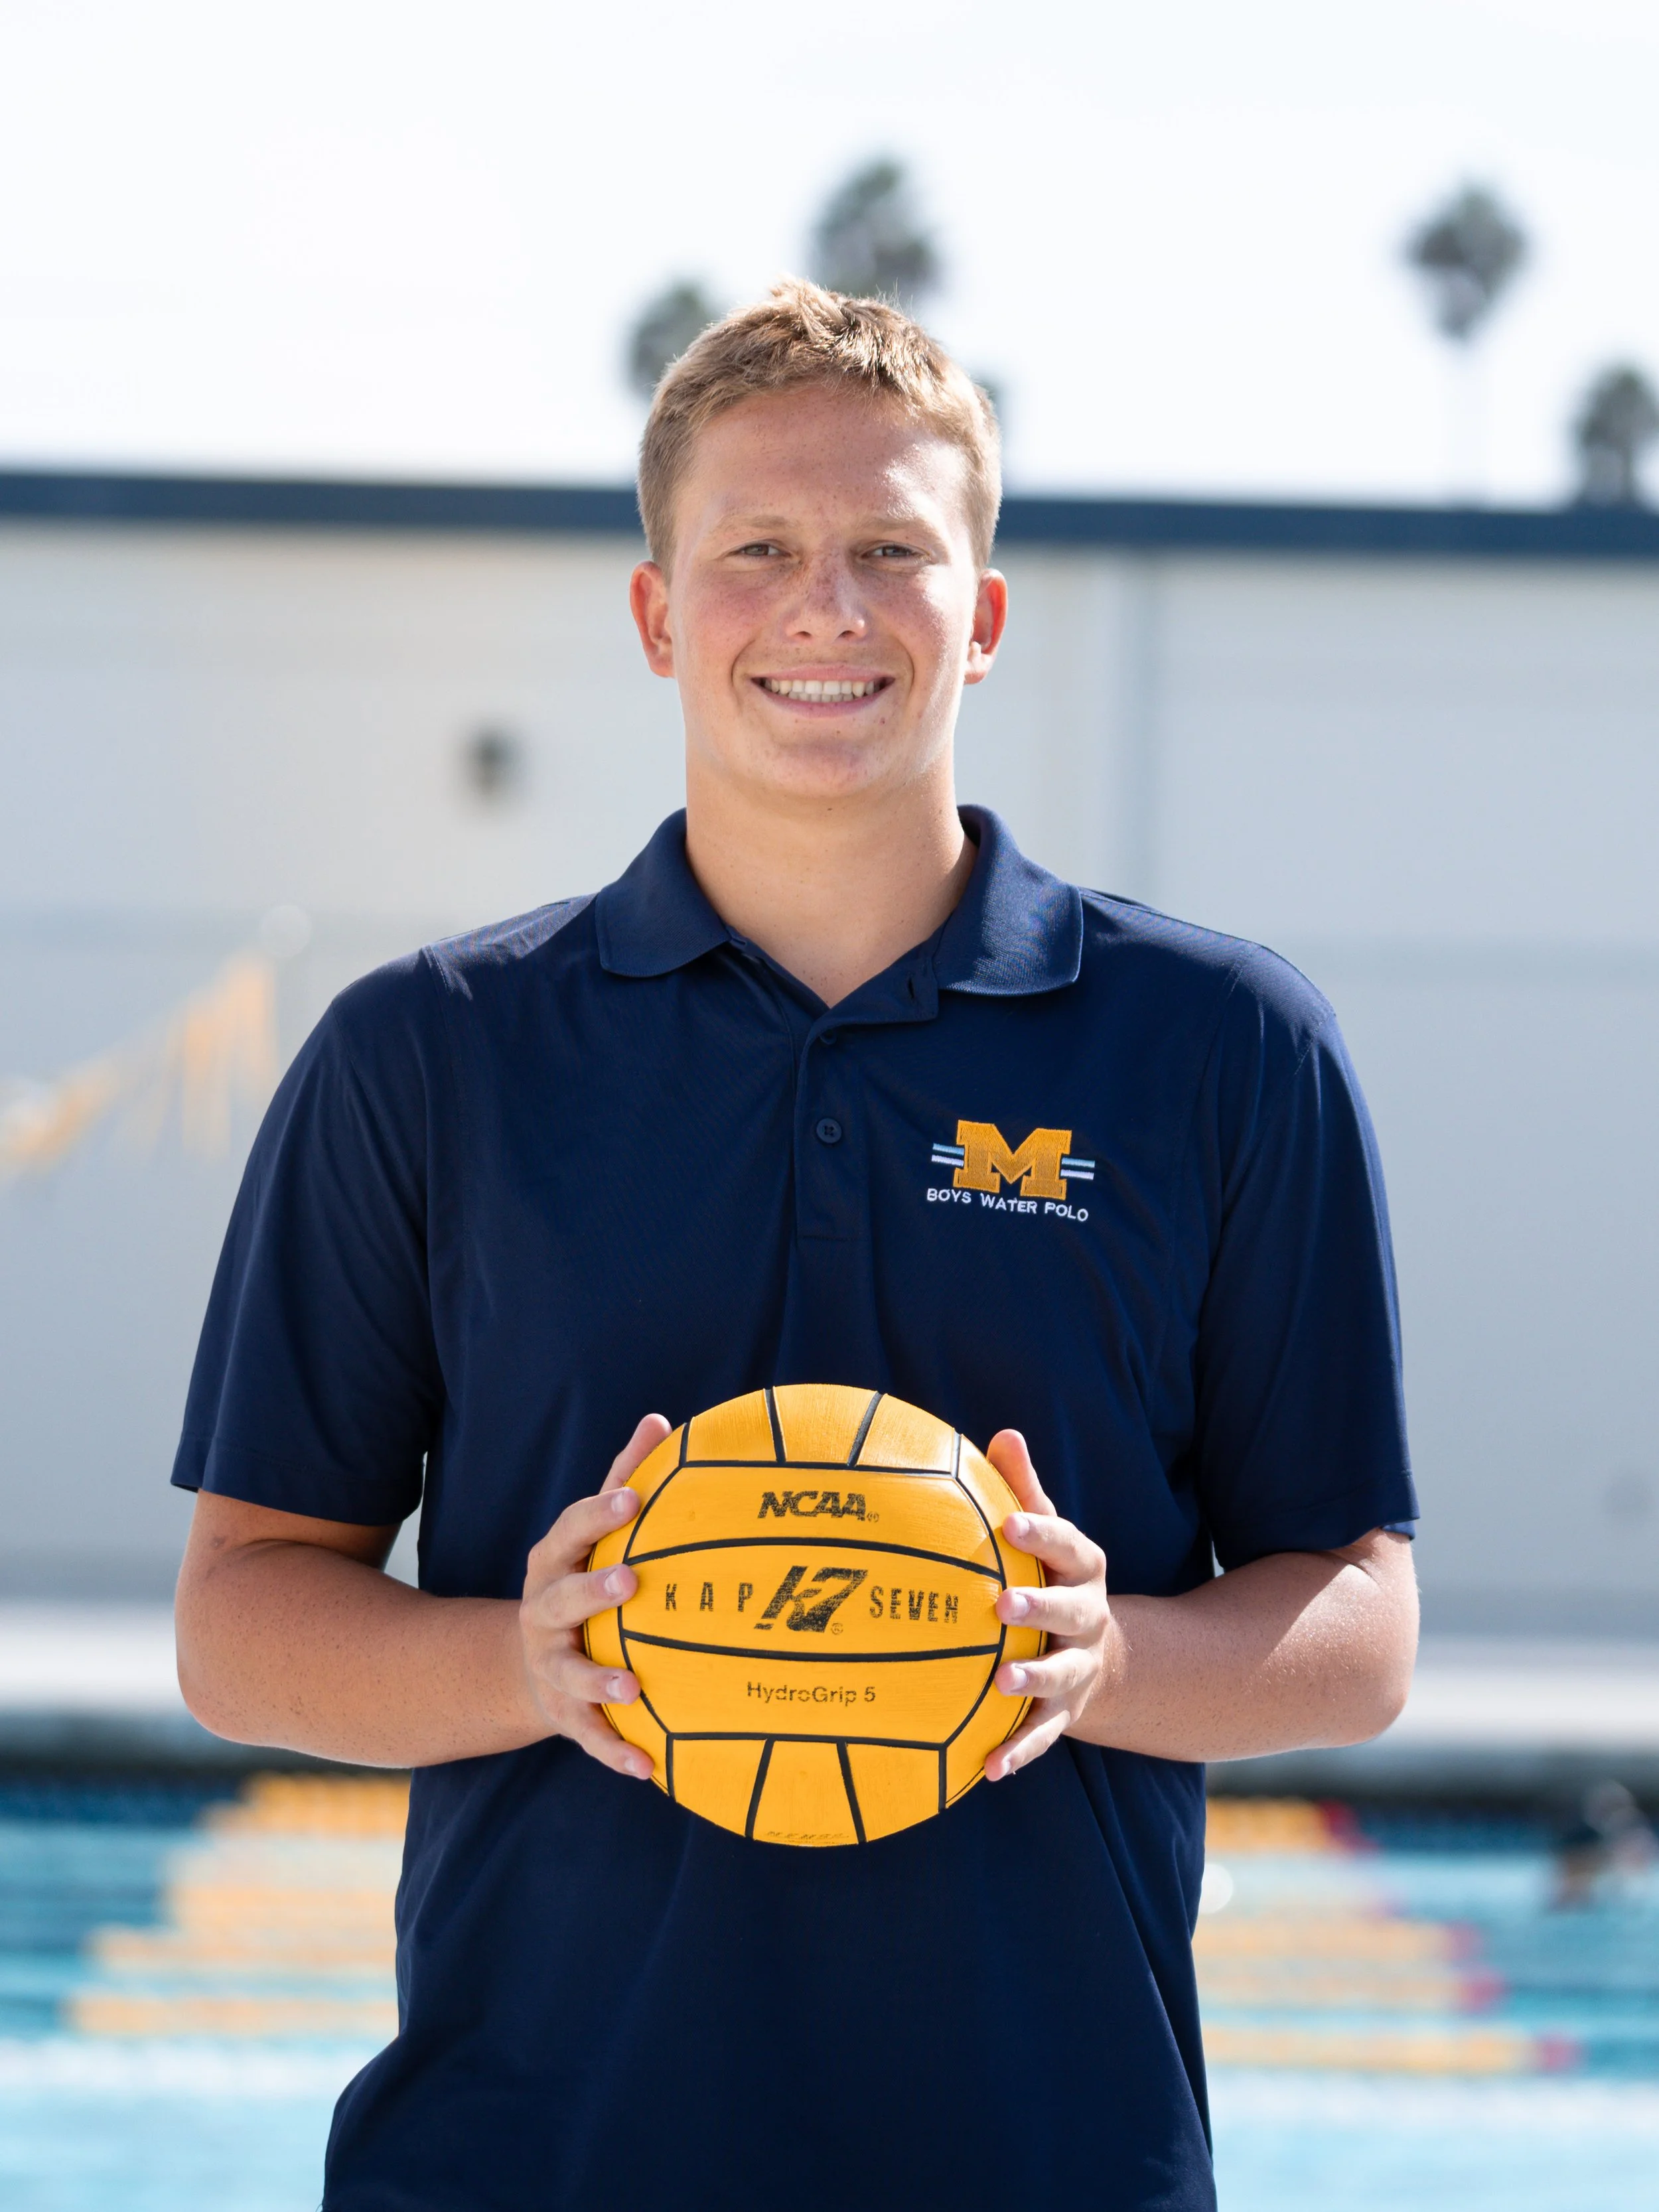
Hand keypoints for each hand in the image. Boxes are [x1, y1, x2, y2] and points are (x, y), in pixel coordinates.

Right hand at [517, 1413, 670, 1778]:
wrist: (526, 1664)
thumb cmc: (583, 1576)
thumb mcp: (594, 1531)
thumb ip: (625, 1476)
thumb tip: (660, 1418)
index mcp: (555, 1562)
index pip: (571, 1531)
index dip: (599, 1514)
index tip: (633, 1497)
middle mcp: (544, 1613)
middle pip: (562, 1600)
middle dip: (592, 1591)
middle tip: (629, 1582)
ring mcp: (551, 1665)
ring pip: (570, 1673)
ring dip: (600, 1679)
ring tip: (633, 1685)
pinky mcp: (565, 1714)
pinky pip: (589, 1735)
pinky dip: (615, 1751)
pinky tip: (648, 1769)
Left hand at [982, 1429, 1114, 1781]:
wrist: (1096, 1652)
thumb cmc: (1049, 1575)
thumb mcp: (1044, 1532)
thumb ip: (1023, 1489)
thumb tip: (1004, 1434)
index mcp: (1082, 1568)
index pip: (1066, 1544)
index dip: (1041, 1531)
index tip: (1010, 1522)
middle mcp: (1087, 1617)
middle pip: (1070, 1611)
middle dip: (1040, 1607)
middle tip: (1002, 1605)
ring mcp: (1078, 1667)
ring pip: (1060, 1675)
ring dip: (1032, 1679)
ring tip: (1001, 1683)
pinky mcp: (1066, 1712)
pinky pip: (1043, 1734)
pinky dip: (1018, 1751)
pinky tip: (988, 1768)